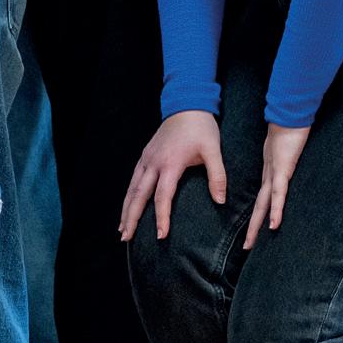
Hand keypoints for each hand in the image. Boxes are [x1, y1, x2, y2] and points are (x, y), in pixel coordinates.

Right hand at [119, 110, 225, 243]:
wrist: (186, 105)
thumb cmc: (201, 128)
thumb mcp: (214, 150)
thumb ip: (218, 176)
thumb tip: (220, 201)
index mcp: (170, 163)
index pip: (162, 196)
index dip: (161, 217)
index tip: (161, 235)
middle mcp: (153, 163)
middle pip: (138, 195)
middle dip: (131, 217)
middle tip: (125, 237)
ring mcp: (146, 159)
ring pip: (132, 189)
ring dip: (125, 209)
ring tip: (122, 229)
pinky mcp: (145, 156)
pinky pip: (133, 180)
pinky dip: (128, 196)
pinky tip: (127, 206)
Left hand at [244, 123, 309, 249]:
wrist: (288, 116)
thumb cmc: (289, 132)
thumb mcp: (284, 152)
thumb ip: (284, 163)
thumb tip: (285, 171)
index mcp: (270, 176)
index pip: (262, 201)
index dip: (257, 217)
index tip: (252, 233)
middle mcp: (270, 178)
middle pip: (260, 208)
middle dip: (253, 229)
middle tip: (246, 247)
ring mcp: (275, 175)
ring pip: (265, 205)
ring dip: (257, 225)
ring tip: (250, 243)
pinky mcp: (282, 170)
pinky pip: (279, 194)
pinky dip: (276, 210)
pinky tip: (273, 225)